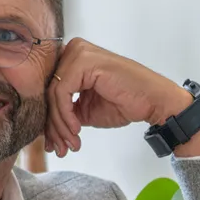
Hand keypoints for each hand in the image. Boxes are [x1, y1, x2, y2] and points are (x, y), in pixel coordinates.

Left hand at [43, 39, 199, 157]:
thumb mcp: (87, 109)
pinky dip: (66, 116)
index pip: (50, 90)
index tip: (55, 144)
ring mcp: (78, 53)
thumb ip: (66, 110)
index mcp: (73, 58)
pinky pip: (62, 93)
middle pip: (49, 92)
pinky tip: (77, 130)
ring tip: (72, 144)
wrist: (153, 101)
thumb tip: (46, 128)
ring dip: (60, 125)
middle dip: (53, 126)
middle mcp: (73, 50)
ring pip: (53, 95)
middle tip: (60, 149)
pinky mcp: (83, 61)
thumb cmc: (126, 102)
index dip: (50, 120)